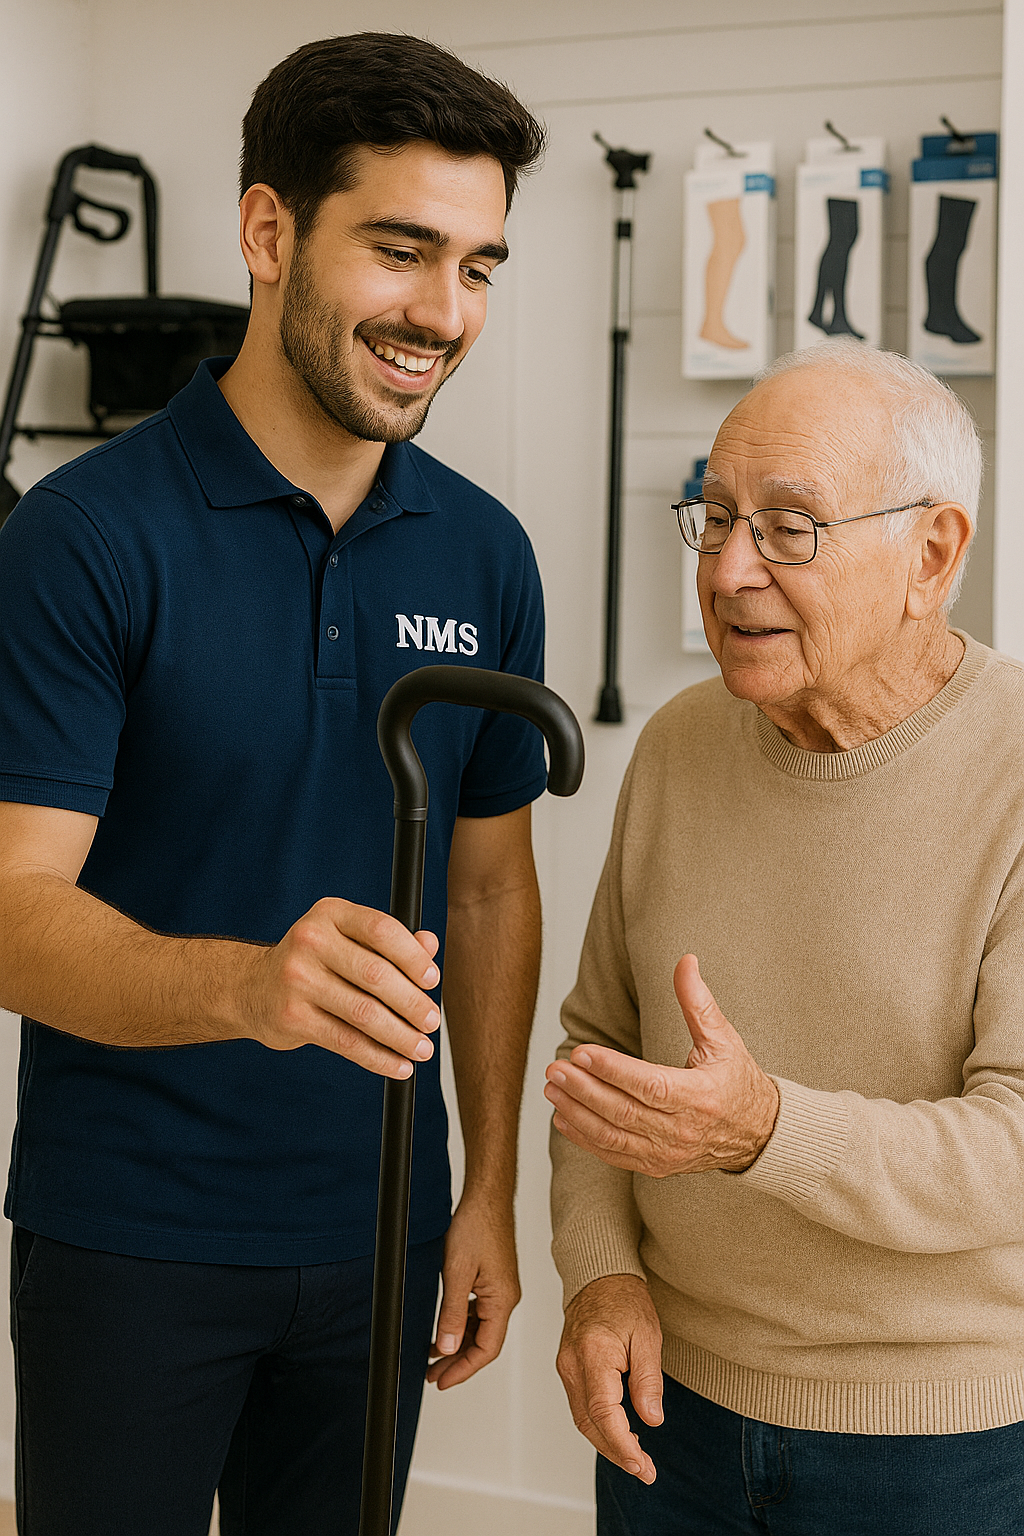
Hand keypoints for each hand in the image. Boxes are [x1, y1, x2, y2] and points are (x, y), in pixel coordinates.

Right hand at [242, 898, 440, 1077]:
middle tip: (432, 1022)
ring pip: (364, 1013)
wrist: (252, 988)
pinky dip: (378, 1058)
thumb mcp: (347, 939)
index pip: (381, 930)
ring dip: (400, 1036)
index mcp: (331, 913)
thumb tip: (431, 943)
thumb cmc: (314, 962)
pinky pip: (346, 1042)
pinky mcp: (292, 1017)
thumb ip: (388, 941)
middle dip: (412, 1003)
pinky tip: (399, 1065)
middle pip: (376, 974)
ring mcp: (298, 979)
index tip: (432, 980)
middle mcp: (311, 940)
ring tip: (422, 1048)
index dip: (413, 957)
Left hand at [426, 1192, 520, 1388]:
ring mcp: (499, 1289)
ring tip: (432, 1356)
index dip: (463, 1370)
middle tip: (432, 1374)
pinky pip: (477, 1312)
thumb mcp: (457, 1273)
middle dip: (457, 1361)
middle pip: (483, 1342)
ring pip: (479, 1328)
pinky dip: (460, 1324)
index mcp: (503, 1301)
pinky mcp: (491, 1279)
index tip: (442, 1381)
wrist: (485, 1197)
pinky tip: (443, 1327)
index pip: (487, 1350)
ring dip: (457, 1343)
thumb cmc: (477, 1226)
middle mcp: (505, 1298)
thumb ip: (452, 1313)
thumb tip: (446, 1347)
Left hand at [545, 954, 778, 1174]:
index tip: (581, 1052)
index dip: (612, 1070)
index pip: (649, 1085)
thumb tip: (685, 961)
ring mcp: (668, 1153)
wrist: (758, 1134)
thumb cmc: (738, 1081)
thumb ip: (698, 1002)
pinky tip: (563, 1117)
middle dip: (584, 1089)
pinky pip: (615, 1155)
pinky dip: (585, 1139)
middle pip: (623, 1112)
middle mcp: (682, 1130)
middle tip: (555, 1068)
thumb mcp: (724, 1039)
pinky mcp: (657, 1166)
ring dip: (577, 1114)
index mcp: (700, 1096)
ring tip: (552, 1090)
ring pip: (613, 1136)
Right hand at [557, 1274, 662, 1482]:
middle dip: (617, 1453)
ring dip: (608, 1443)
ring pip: (583, 1419)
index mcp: (593, 1354)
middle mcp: (572, 1364)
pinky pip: (581, 1407)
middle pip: (590, 1423)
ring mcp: (566, 1368)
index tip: (643, 1464)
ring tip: (637, 1459)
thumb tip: (652, 1419)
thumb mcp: (648, 1336)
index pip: (604, 1413)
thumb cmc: (625, 1301)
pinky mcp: (568, 1369)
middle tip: (646, 1470)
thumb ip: (648, 1380)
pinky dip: (600, 1426)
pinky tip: (620, 1434)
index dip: (623, 1445)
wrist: (599, 1277)